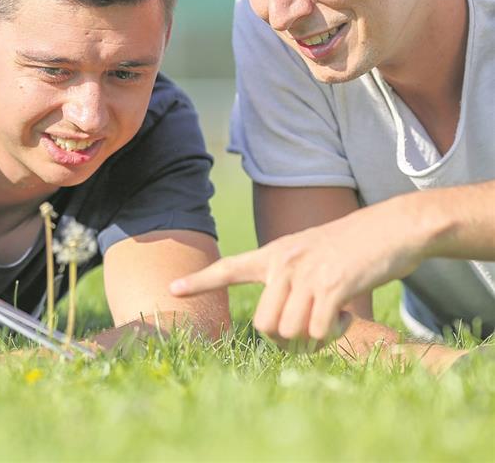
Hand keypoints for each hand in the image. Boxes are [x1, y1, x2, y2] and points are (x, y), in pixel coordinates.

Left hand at [170, 204, 420, 343]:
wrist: (392, 227)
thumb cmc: (354, 246)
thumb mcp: (311, 253)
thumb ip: (290, 278)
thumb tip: (282, 325)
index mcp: (276, 254)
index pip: (229, 267)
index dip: (200, 281)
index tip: (172, 288)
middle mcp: (284, 263)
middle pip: (263, 326)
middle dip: (284, 337)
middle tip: (309, 327)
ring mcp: (306, 274)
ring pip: (288, 333)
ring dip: (311, 337)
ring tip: (331, 316)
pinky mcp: (331, 286)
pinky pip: (316, 333)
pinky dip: (330, 335)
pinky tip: (345, 316)